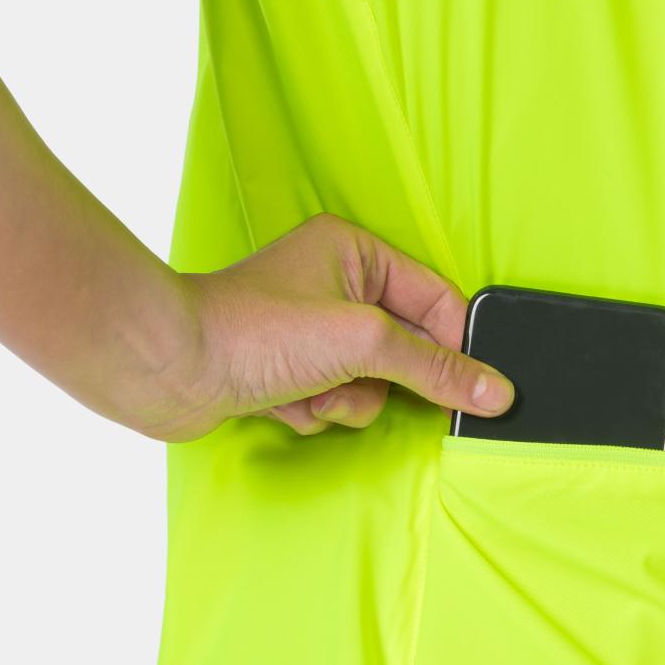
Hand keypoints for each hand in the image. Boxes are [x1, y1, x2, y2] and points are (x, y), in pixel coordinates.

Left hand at [153, 213, 513, 440]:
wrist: (170, 367)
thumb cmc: (252, 330)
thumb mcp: (363, 343)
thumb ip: (435, 368)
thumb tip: (493, 390)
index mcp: (355, 252)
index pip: (436, 299)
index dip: (455, 345)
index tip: (477, 388)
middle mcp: (335, 285)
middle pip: (407, 347)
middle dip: (384, 377)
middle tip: (363, 381)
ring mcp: (312, 332)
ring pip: (373, 384)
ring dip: (347, 400)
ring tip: (309, 389)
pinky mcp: (291, 371)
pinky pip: (338, 402)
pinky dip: (318, 411)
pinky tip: (285, 401)